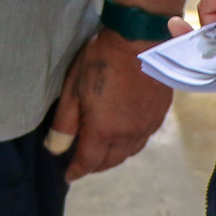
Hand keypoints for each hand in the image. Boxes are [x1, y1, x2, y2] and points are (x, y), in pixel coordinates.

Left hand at [45, 28, 173, 181]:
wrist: (140, 39)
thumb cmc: (101, 61)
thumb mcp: (73, 88)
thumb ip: (65, 123)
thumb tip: (56, 149)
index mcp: (103, 131)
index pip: (88, 161)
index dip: (76, 171)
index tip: (69, 176)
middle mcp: (127, 135)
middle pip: (110, 161)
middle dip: (96, 165)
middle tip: (85, 163)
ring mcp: (146, 126)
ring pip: (129, 152)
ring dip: (115, 156)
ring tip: (104, 152)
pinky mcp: (159, 114)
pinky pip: (143, 138)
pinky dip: (131, 143)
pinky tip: (126, 135)